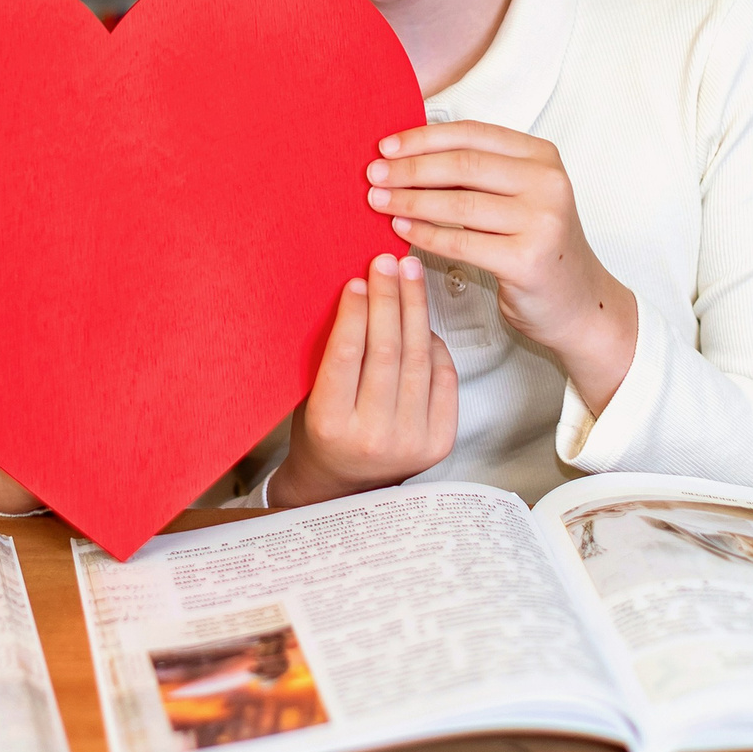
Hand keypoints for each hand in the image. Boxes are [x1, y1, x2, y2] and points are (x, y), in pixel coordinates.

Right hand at [266, 255, 457, 508]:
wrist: (345, 487)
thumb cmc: (322, 434)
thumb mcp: (310, 397)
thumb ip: (332, 356)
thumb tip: (359, 293)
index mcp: (331, 424)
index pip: (346, 355)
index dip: (355, 312)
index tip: (358, 280)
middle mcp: (374, 436)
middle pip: (388, 351)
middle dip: (389, 299)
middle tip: (387, 264)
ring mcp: (412, 441)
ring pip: (418, 359)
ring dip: (415, 310)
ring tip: (409, 275)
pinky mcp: (439, 441)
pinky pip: (442, 377)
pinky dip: (433, 343)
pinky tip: (422, 318)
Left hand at [368, 121, 638, 411]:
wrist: (578, 304)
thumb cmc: (538, 247)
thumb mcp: (519, 196)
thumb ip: (478, 173)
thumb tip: (408, 156)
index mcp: (542, 156)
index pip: (472, 134)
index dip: (424, 138)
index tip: (387, 146)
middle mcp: (548, 183)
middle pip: (462, 165)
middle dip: (410, 168)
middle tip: (374, 175)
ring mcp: (542, 221)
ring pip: (458, 203)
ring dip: (410, 201)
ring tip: (379, 202)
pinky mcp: (527, 259)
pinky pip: (461, 242)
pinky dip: (425, 235)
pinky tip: (401, 230)